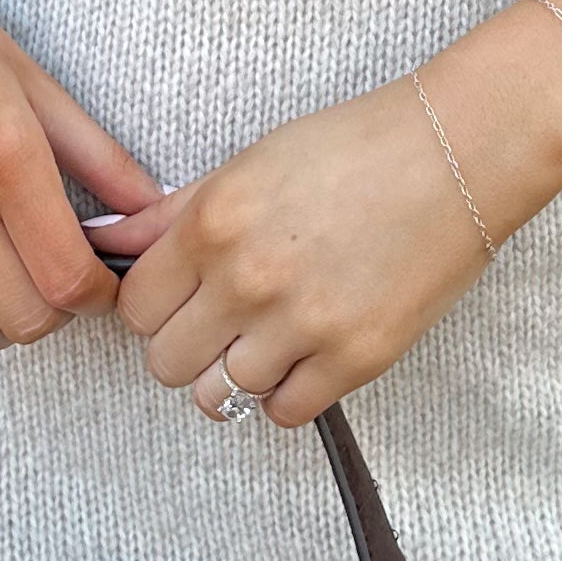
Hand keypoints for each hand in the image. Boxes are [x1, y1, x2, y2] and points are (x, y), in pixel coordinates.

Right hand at [0, 0, 162, 383]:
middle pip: (26, 315)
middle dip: (57, 312)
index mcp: (6, 152)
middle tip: (56, 281)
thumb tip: (153, 211)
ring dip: (2, 331)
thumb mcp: (32, 78)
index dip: (101, 296)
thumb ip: (98, 154)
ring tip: (8, 294)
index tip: (103, 283)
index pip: (70, 275)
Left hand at [93, 16, 561, 424]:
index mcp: (214, 223)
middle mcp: (248, 280)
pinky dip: (285, 392)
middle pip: (165, 362)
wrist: (458, 154)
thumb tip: (103, 239)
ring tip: (266, 339)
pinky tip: (303, 356)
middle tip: (221, 321)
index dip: (155, 305)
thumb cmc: (355, 147)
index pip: (136, 307)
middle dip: (186, 345)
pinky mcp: (355, 360)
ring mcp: (302, 325)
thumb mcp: (249, 162)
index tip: (181, 297)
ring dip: (233, 373)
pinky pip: (282, 413)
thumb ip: (170, 213)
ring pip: (217, 396)